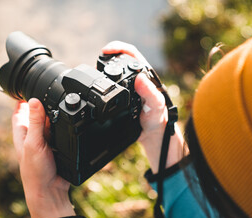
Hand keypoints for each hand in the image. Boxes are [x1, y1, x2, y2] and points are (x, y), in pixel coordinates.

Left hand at [12, 98, 74, 217]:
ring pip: (51, 124)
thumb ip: (35, 123)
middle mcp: (34, 137)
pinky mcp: (59, 148)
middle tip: (48, 90)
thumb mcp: (34, 143)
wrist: (51, 191)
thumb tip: (34, 100)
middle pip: (37, 116)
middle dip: (42, 105)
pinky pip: (62, 133)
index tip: (25, 87)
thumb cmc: (35, 171)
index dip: (21, 100)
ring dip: (55, 115)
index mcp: (22, 134)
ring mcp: (47, 143)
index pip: (19, 113)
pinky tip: (71, 121)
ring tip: (62, 101)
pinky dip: (65, 126)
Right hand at [102, 41, 185, 172]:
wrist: (152, 134)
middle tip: (98, 62)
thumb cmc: (157, 118)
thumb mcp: (156, 105)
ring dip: (103, 69)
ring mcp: (128, 87)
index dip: (119, 48)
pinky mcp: (121, 96)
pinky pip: (110, 85)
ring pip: (114, 72)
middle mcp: (136, 79)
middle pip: (120, 60)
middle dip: (108, 57)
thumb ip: (150, 92)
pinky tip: (96, 85)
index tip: (106, 50)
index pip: (132, 54)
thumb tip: (140, 78)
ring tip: (94, 71)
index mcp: (146, 76)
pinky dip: (102, 82)